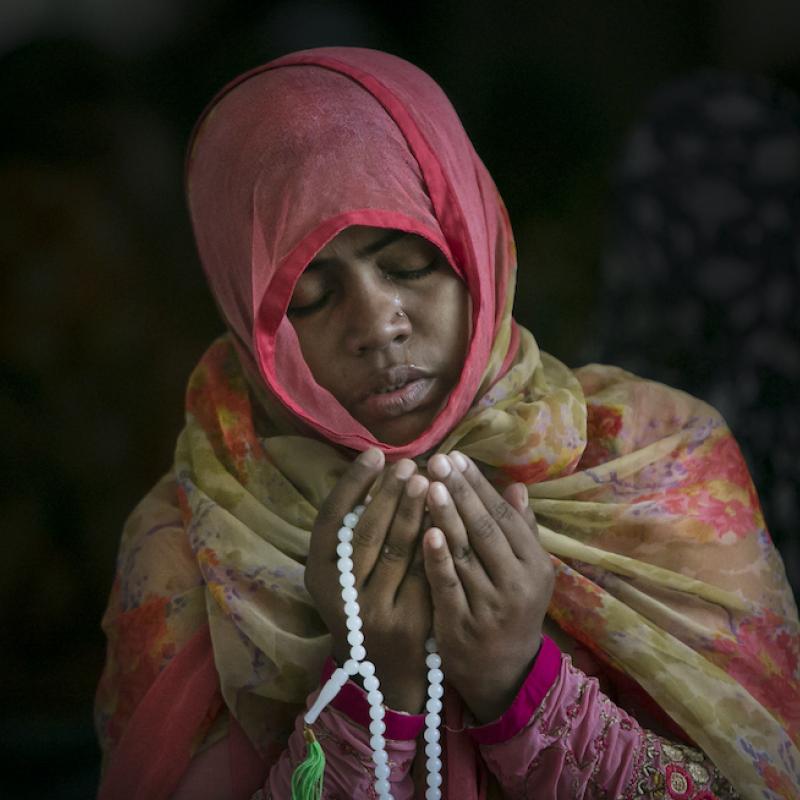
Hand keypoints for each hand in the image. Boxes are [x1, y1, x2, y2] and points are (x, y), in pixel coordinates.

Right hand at [305, 448, 431, 711]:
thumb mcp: (345, 573)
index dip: (352, 484)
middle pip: (366, 533)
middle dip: (390, 494)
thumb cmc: (365, 603)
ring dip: (415, 512)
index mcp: (318, 575)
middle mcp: (342, 594)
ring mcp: (375, 611)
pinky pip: (424, 573)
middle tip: (411, 463)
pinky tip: (447, 516)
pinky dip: (435, 542)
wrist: (384, 672)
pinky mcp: (408, 624)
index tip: (375, 454)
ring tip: (430, 481)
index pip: (330, 520)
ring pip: (398, 552)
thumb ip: (354, 531)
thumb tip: (380, 470)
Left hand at [422, 452, 553, 722]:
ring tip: (428, 484)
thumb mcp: (528, 573)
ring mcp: (489, 605)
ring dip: (446, 515)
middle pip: (486, 529)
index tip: (458, 457)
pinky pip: (447, 585)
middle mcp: (516, 584)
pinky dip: (437, 557)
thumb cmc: (513, 610)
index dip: (480, 485)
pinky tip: (425, 530)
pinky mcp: (461, 624)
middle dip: (461, 491)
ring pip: (465, 552)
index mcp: (534, 566)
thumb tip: (516, 486)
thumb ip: (522, 530)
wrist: (504, 673)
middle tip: (438, 460)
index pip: (505, 517)